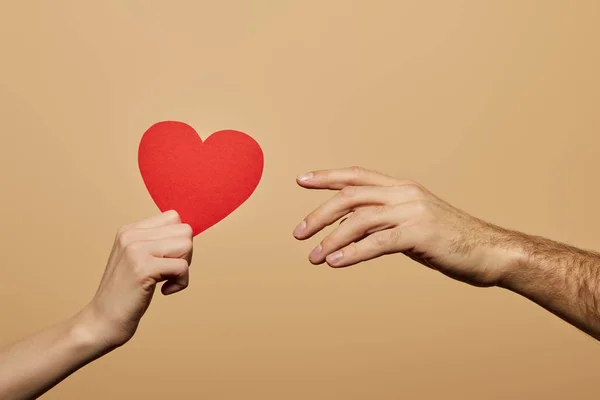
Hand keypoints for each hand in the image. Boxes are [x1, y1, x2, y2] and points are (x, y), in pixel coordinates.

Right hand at [84, 210, 192, 347]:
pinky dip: (180, 283)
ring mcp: (136, 250)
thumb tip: (189, 233)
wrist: (101, 321)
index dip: (178, 241)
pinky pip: (182, 267)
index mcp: (130, 230)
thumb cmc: (126, 293)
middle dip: (185, 254)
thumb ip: (157, 243)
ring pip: (187, 245)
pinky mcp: (143, 268)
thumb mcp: (138, 259)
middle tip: (168, 272)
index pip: (174, 218)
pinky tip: (164, 291)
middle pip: (185, 231)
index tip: (166, 260)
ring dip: (184, 268)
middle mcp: (131, 234)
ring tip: (166, 280)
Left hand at [293, 167, 520, 286]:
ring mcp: (413, 211)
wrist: (493, 252)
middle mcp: (405, 194)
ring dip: (331, 238)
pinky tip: (336, 262)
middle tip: (298, 233)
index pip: (357, 176)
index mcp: (402, 188)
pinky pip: (377, 242)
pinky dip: (352, 252)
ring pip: (359, 219)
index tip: (302, 180)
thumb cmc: (453, 241)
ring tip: (314, 256)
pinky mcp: (420, 233)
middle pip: (351, 196)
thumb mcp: (415, 223)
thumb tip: (353, 232)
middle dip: (320, 214)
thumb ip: (387, 222)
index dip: (327, 177)